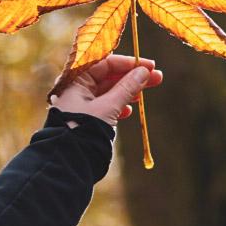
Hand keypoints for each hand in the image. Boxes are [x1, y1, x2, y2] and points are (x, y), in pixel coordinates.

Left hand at [48, 54, 163, 125]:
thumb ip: (127, 87)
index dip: (129, 63)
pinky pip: (104, 106)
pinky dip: (118, 106)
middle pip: (108, 76)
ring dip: (127, 92)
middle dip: (132, 77)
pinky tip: (129, 110)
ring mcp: (81, 104)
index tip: (150, 66)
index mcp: (76, 80)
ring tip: (144, 94)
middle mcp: (76, 89)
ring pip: (108, 92)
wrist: (68, 161)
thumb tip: (143, 72)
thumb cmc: (84, 129)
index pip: (105, 63)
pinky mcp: (86, 118)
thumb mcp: (109, 106)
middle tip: (156, 78)